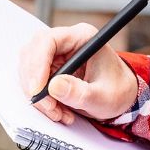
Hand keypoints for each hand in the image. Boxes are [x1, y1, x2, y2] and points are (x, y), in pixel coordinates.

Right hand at [19, 23, 138, 124]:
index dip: (38, 64)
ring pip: (29, 70)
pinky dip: (41, 100)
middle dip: (35, 84)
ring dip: (39, 96)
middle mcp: (66, 41)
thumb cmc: (117, 91)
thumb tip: (54, 87)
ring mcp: (56, 54)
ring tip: (59, 112)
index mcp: (82, 37)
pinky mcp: (50, 68)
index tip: (38, 89)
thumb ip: (79, 92)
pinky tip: (58, 110)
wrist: (120, 95)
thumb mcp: (102, 97)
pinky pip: (33, 82)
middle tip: (49, 107)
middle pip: (33, 54)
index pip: (48, 41)